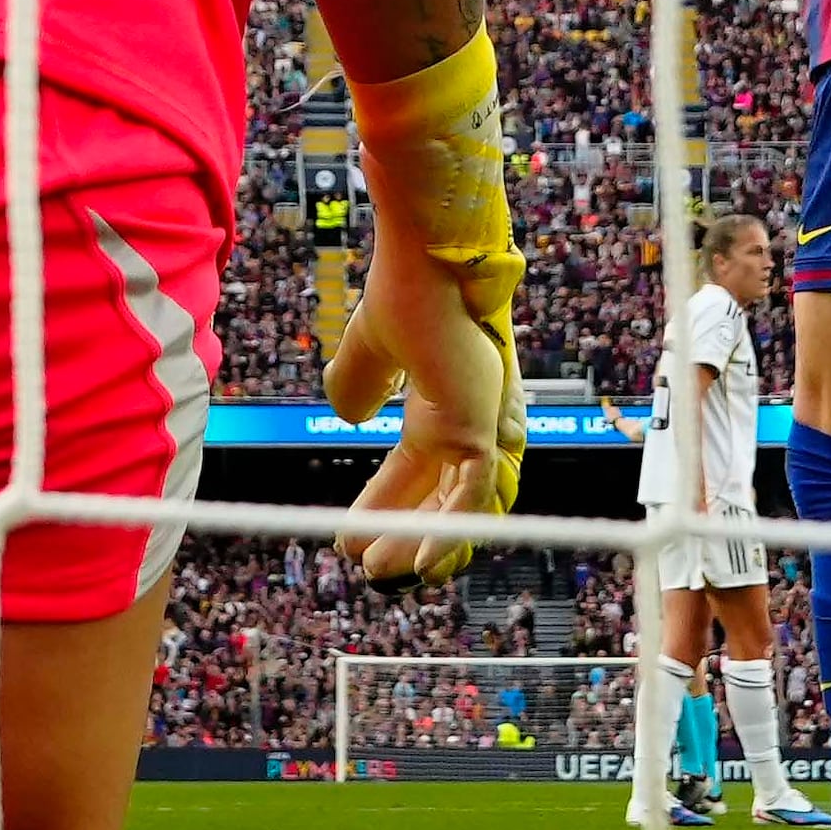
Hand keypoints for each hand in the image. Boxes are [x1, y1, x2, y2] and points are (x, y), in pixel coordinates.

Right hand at [322, 34, 527, 579]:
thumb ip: (357, 381)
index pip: (415, 469)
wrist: (426, 260)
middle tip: (369, 564)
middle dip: (403, 533)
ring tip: (378, 569)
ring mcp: (483, 426)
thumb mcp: (371, 348)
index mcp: (447, 402)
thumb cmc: (406, 289)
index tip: (349, 534)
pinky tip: (417, 561)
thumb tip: (346, 414)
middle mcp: (472, 420)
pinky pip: (472, 497)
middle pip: (440, 496)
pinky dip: (447, 533)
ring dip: (419, 542)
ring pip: (459, 506)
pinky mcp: (484, 429)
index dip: (383, 502)